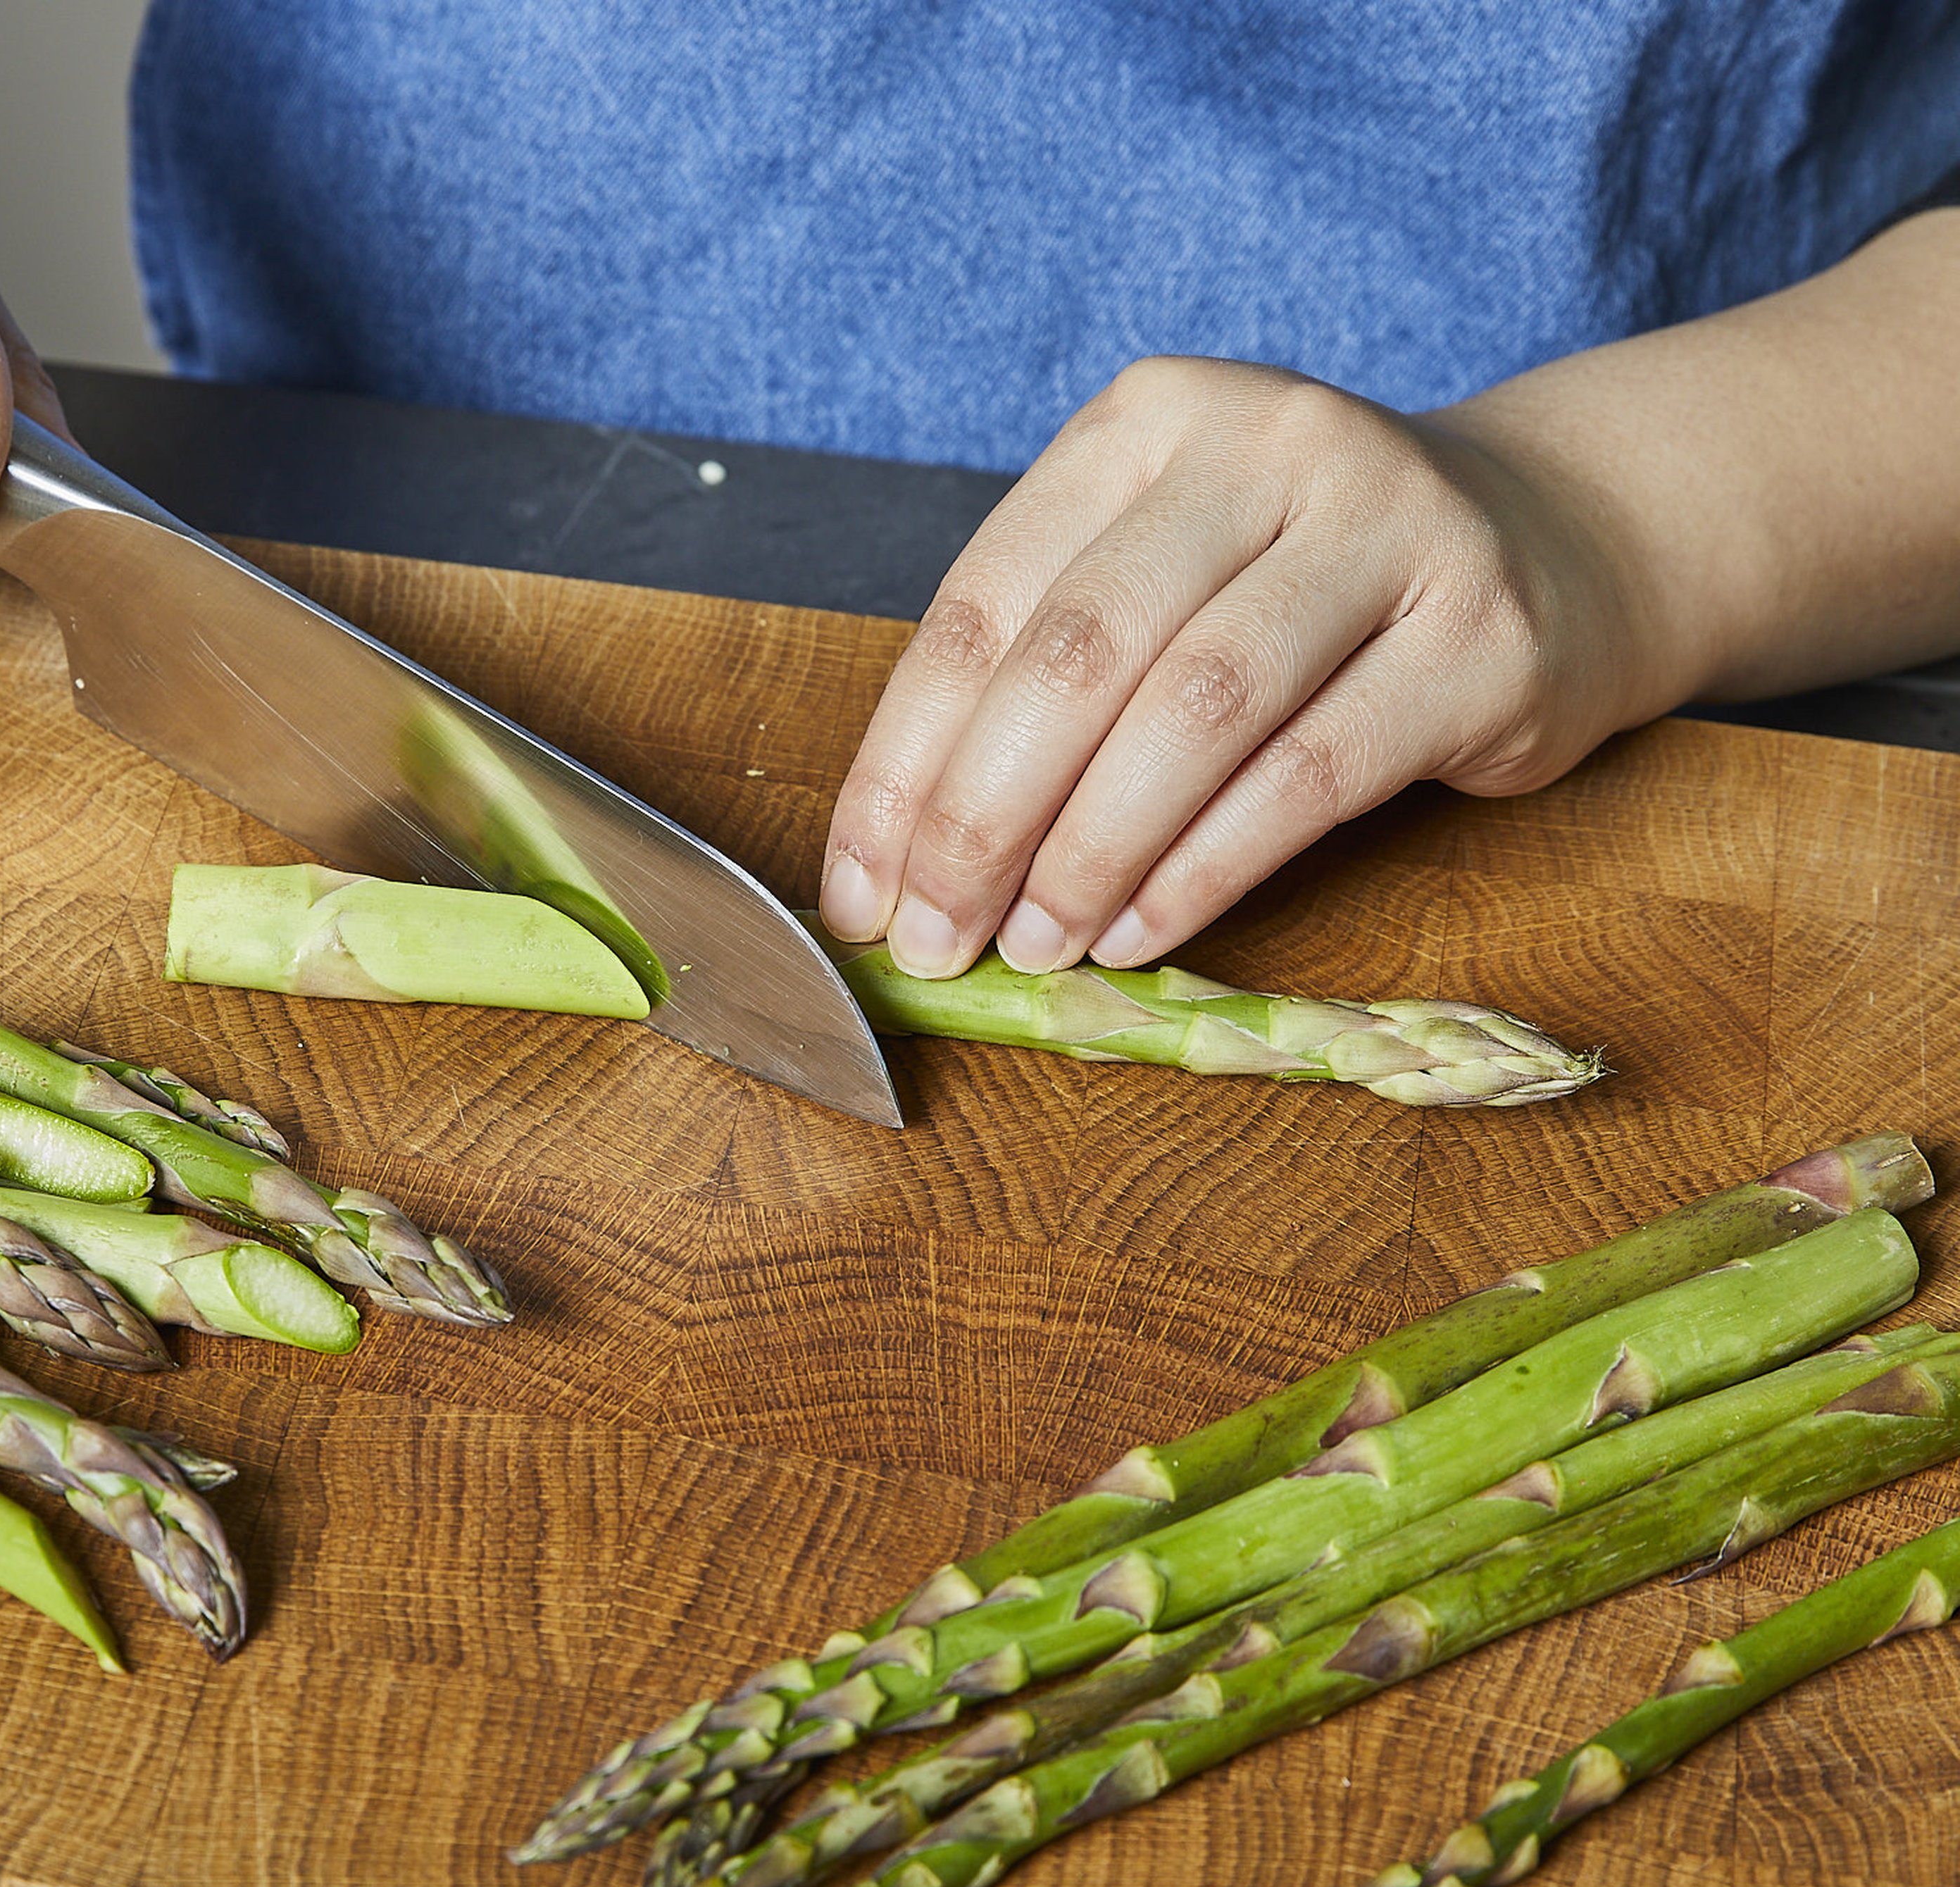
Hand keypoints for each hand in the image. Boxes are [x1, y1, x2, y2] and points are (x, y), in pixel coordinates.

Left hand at [815, 357, 1690, 976]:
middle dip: (982, 819)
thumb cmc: (1301, 585)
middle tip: (932, 936)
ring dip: (1091, 853)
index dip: (905, 759)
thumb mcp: (1165, 572)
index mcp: (1150, 421)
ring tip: (1032, 946)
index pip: (987, 601)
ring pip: (1195, 711)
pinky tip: (1138, 932)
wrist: (1549, 543)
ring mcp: (1392, 527)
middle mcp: (1270, 443)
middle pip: (1081, 653)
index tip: (856, 887)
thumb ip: (1044, 674)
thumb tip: (900, 857)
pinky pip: (1309, 774)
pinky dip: (1205, 868)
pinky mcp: (1483, 636)